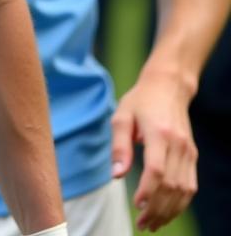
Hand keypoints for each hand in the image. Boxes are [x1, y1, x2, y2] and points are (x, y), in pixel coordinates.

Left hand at [111, 70, 196, 230]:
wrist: (168, 87)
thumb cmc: (140, 101)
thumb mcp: (122, 116)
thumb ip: (119, 146)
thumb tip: (116, 176)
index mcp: (159, 134)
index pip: (157, 170)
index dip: (148, 191)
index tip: (136, 205)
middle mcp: (178, 145)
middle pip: (171, 185)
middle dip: (157, 209)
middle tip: (142, 224)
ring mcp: (189, 152)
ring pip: (184, 191)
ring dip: (169, 211)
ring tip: (152, 223)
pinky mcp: (193, 156)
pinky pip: (190, 186)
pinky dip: (180, 203)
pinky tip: (166, 212)